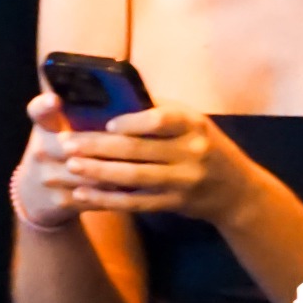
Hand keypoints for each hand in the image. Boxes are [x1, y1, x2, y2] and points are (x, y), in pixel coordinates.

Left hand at [24, 96, 258, 224]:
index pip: (162, 119)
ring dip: (98, 172)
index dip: (133, 122)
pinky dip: (107, 199)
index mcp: (193, 124)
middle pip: (138, 149)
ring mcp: (184, 180)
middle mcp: (192, 151)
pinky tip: (83, 195)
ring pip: (134, 177)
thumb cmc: (204, 145)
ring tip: (71, 166)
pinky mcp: (175, 203)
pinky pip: (136, 203)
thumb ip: (159, 111)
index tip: (107, 123)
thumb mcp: (193, 122)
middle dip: (98, 146)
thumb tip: (111, 98)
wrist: (236, 189)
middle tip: (66, 144)